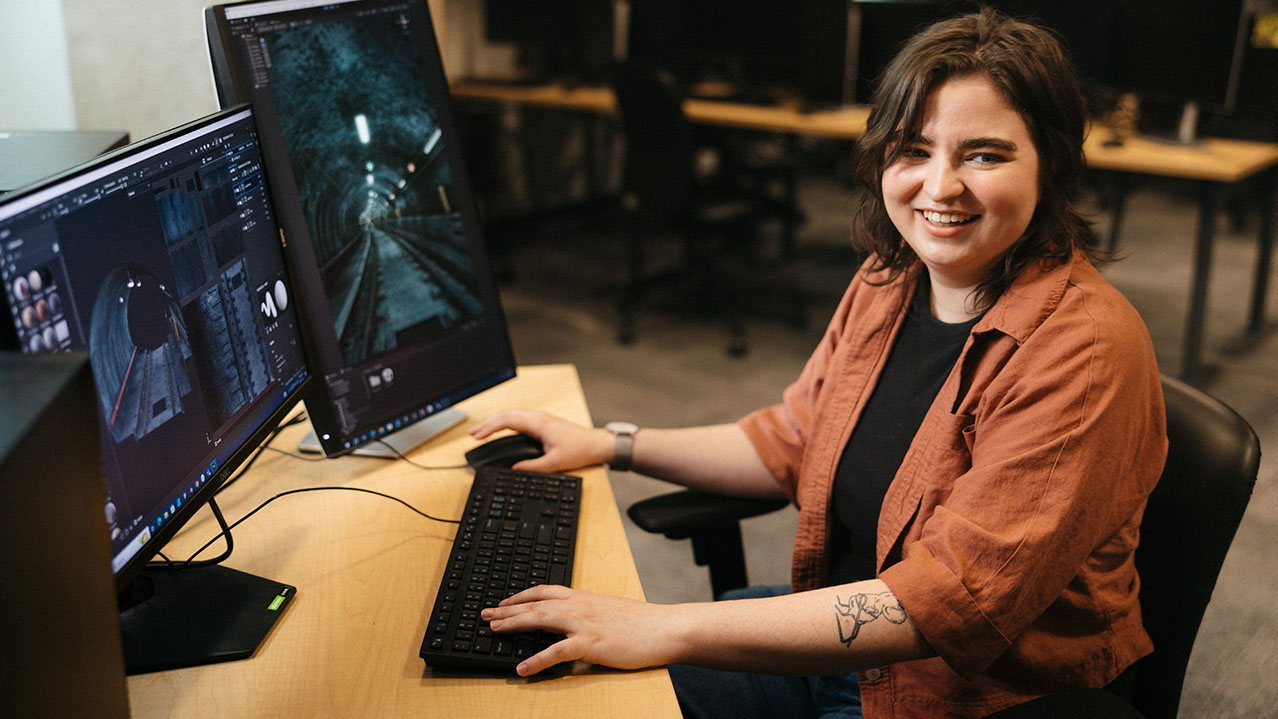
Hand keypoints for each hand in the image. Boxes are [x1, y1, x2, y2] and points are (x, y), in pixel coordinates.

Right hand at [468, 409, 612, 472]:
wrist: (597, 444)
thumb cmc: (580, 449)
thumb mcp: (554, 463)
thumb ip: (532, 467)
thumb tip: (514, 469)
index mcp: (538, 423)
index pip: (506, 421)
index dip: (488, 428)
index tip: (476, 436)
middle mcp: (538, 417)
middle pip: (506, 415)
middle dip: (487, 424)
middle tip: (472, 434)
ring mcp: (541, 418)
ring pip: (512, 415)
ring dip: (495, 422)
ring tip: (481, 432)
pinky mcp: (543, 423)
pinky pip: (519, 419)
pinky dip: (505, 423)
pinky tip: (500, 430)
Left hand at [481, 585, 679, 675]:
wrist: (664, 628)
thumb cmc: (642, 624)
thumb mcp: (610, 611)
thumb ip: (589, 614)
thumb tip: (572, 622)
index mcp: (584, 598)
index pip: (544, 591)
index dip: (520, 596)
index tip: (504, 602)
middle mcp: (580, 606)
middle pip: (535, 603)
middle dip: (507, 609)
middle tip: (485, 615)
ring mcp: (584, 624)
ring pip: (540, 619)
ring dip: (514, 624)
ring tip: (494, 630)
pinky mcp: (591, 644)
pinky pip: (556, 652)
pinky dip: (536, 660)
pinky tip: (522, 668)